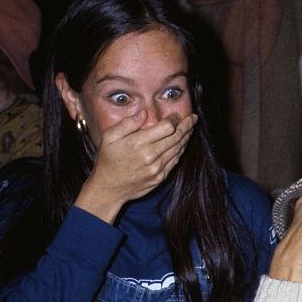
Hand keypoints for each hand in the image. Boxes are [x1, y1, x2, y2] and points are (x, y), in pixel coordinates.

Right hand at [76, 110, 198, 222]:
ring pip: (178, 149)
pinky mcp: (160, 177)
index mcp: (138, 143)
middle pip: (176, 137)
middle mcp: (151, 156)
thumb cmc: (108, 160)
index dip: (175, 119)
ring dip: (186, 137)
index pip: (166, 127)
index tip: (177, 115)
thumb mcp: (110, 137)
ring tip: (191, 128)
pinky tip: (183, 143)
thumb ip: (128, 123)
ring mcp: (157, 168)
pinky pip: (175, 161)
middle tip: (193, 118)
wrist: (109, 189)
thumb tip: (144, 112)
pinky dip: (181, 151)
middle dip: (187, 126)